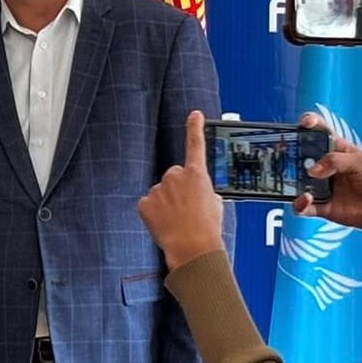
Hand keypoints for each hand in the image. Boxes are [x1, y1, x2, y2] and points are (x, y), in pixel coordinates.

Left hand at [137, 112, 226, 270]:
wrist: (191, 248)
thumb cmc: (207, 229)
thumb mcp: (216, 205)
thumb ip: (204, 190)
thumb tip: (197, 193)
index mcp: (197, 175)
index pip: (196, 144)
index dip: (195, 128)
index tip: (195, 114)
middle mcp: (175, 176)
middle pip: (175, 176)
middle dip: (179, 189)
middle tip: (187, 209)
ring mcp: (158, 188)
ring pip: (162, 191)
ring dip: (167, 202)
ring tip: (178, 220)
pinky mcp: (145, 202)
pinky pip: (150, 204)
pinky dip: (155, 213)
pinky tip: (165, 224)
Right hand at [295, 114, 361, 241]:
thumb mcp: (361, 162)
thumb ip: (334, 160)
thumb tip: (312, 170)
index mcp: (338, 150)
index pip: (320, 132)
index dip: (310, 124)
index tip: (304, 122)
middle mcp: (326, 167)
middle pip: (302, 156)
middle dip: (292, 154)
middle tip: (288, 154)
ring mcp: (322, 187)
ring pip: (297, 181)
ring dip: (293, 180)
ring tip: (301, 181)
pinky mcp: (321, 206)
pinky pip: (302, 206)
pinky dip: (299, 204)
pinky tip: (306, 199)